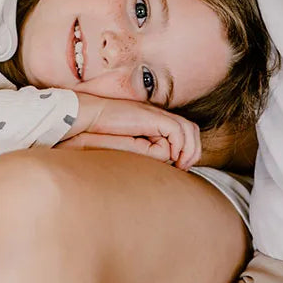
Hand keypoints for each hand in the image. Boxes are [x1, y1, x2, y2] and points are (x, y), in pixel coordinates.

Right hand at [61, 93, 201, 169]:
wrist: (89, 116)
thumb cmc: (102, 133)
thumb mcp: (129, 146)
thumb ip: (146, 152)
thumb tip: (161, 163)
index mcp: (155, 122)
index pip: (185, 132)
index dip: (188, 150)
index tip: (179, 167)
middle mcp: (159, 116)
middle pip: (191, 130)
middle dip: (193, 151)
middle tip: (183, 168)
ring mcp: (156, 115)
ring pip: (187, 129)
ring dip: (188, 149)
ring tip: (180, 164)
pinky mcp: (151, 117)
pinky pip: (175, 130)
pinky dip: (178, 144)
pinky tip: (171, 156)